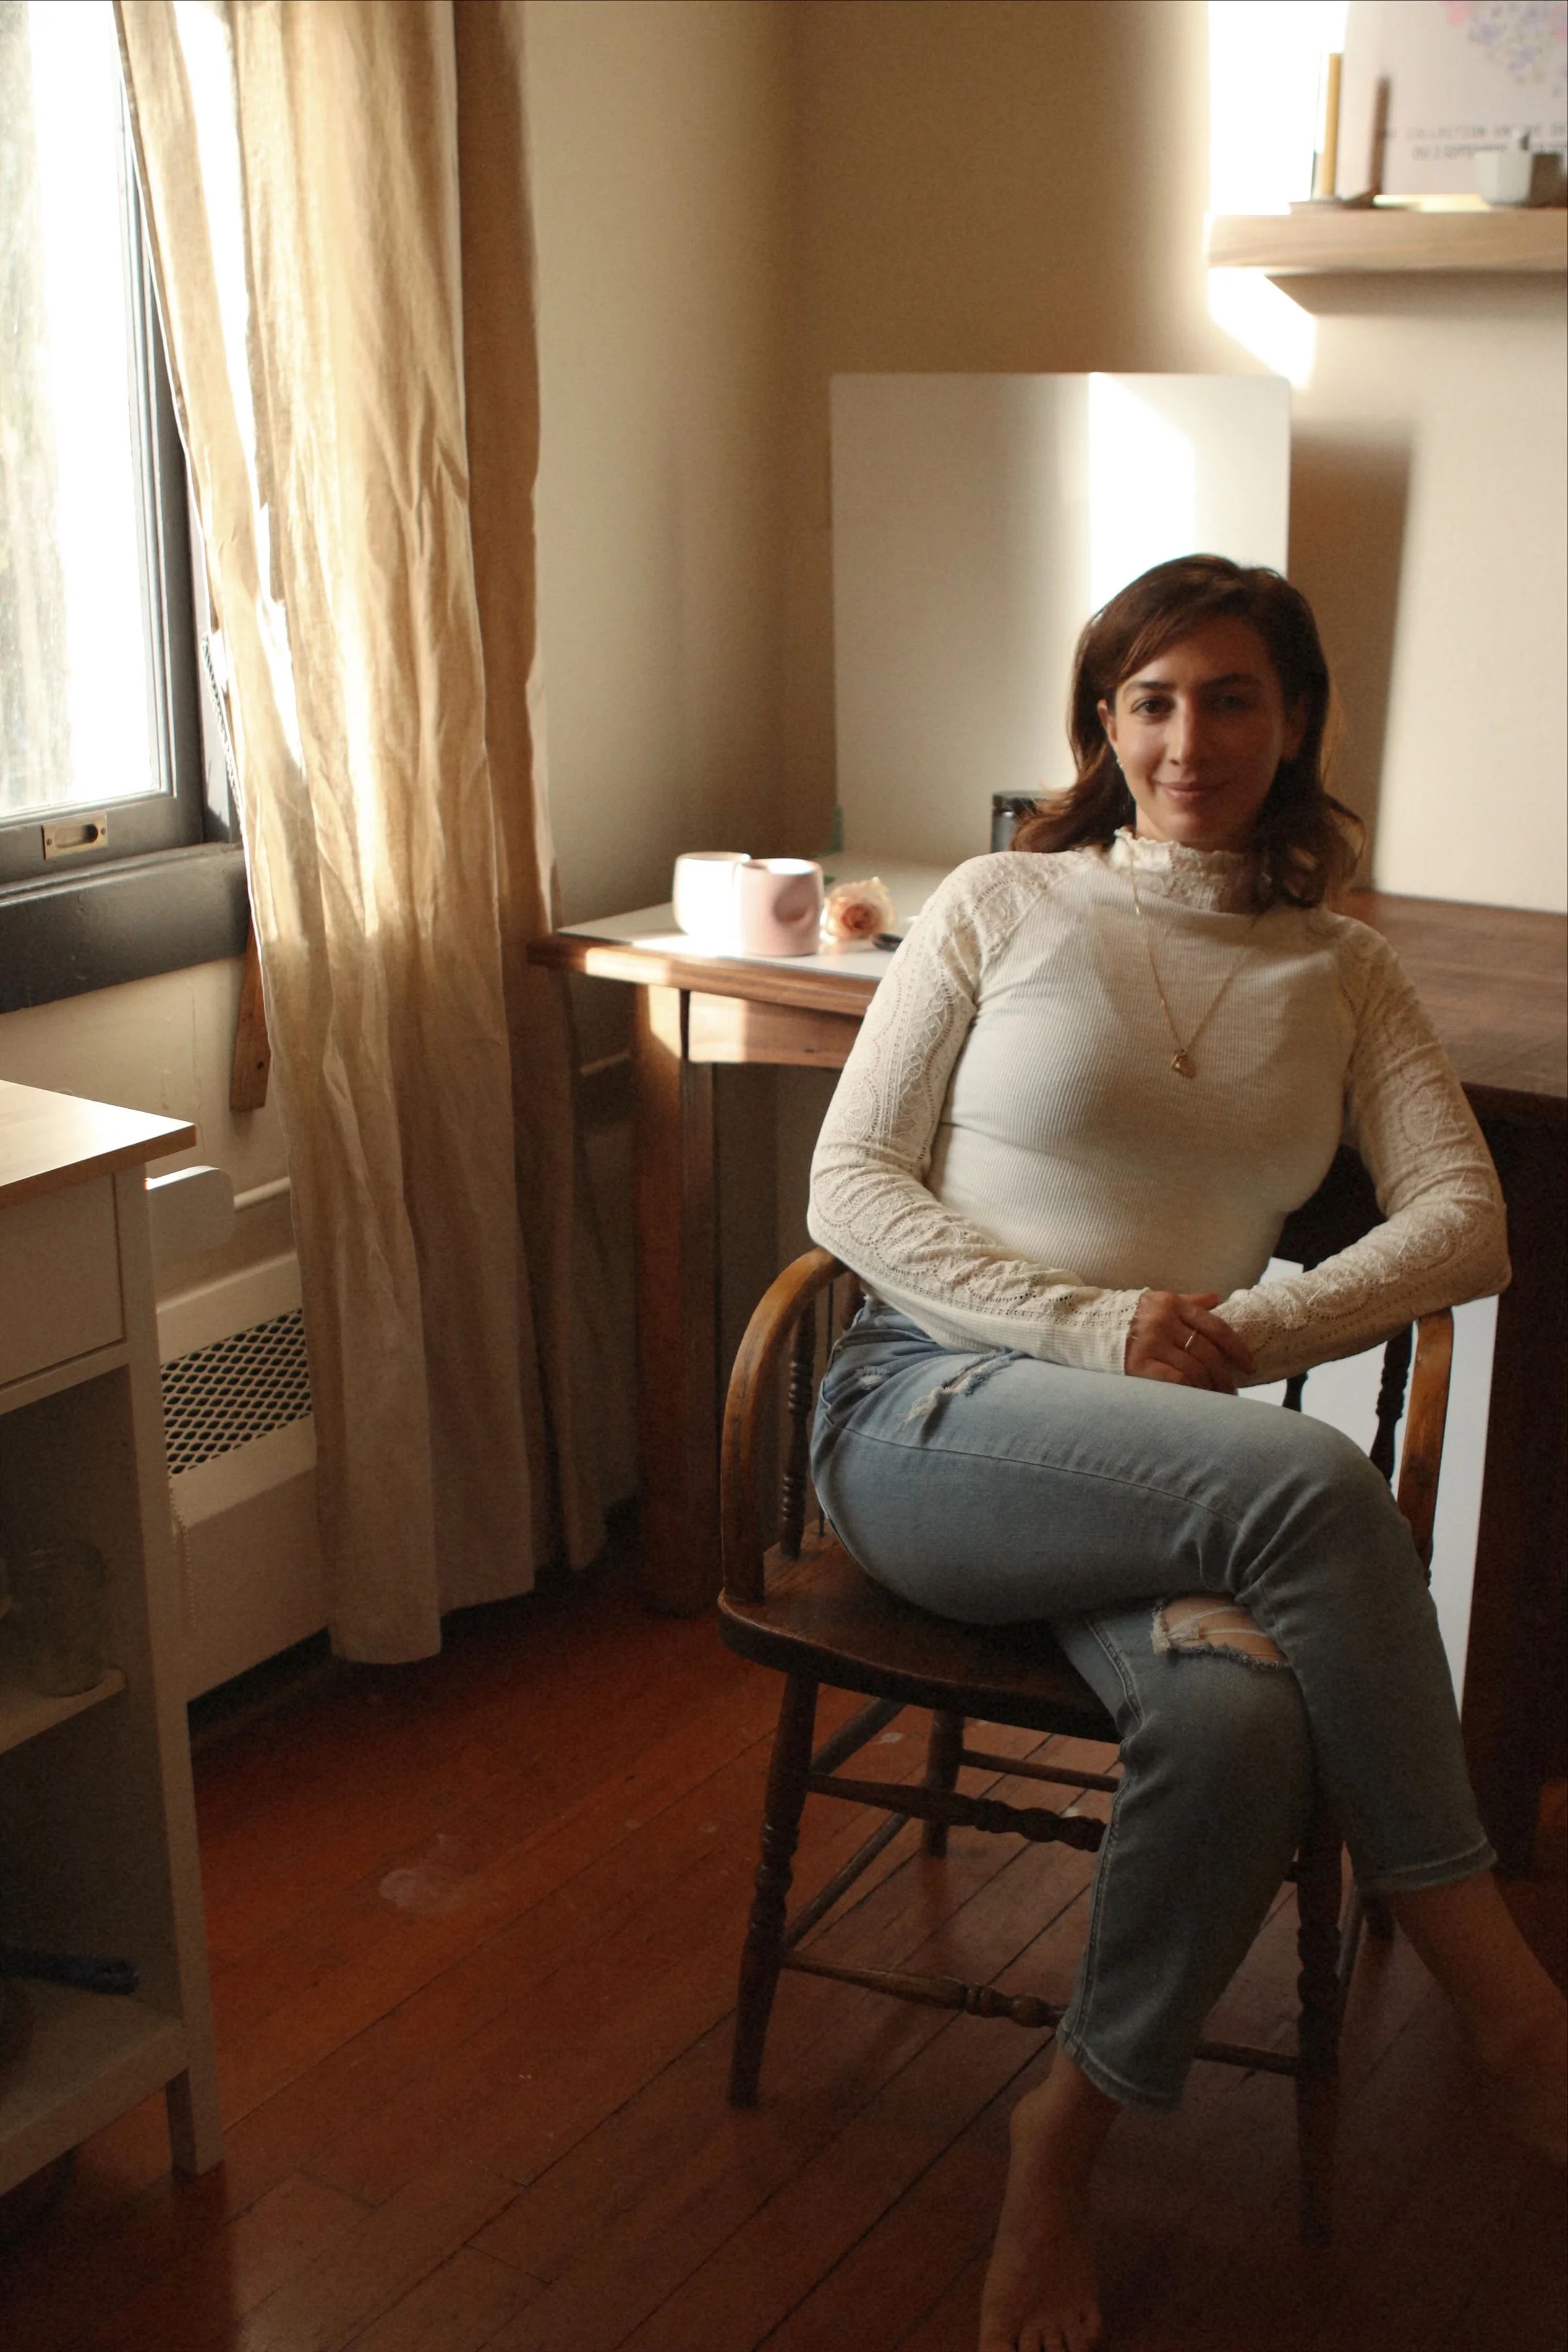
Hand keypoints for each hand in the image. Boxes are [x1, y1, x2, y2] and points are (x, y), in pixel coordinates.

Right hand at [1125, 1291, 1254, 1393]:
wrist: (1082, 1327)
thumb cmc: (1124, 1317)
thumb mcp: (1155, 1302)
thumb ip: (1188, 1302)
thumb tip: (1217, 1298)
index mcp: (1171, 1303)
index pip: (1216, 1327)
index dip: (1237, 1349)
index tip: (1249, 1366)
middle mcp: (1163, 1320)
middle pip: (1208, 1352)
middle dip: (1224, 1376)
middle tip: (1230, 1391)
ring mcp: (1150, 1342)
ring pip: (1195, 1369)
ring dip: (1210, 1388)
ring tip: (1215, 1399)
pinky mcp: (1138, 1364)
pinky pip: (1176, 1381)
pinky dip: (1191, 1391)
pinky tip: (1195, 1400)